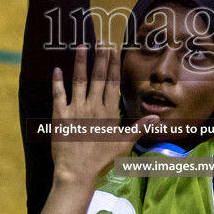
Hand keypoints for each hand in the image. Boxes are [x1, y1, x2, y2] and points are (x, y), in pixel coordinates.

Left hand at [50, 44, 139, 186]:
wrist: (76, 172)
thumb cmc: (101, 160)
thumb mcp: (123, 145)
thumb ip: (139, 128)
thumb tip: (157, 118)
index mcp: (108, 112)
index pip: (112, 83)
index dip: (113, 65)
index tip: (113, 50)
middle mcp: (93, 106)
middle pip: (98, 77)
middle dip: (100, 58)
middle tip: (101, 40)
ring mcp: (75, 109)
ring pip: (79, 81)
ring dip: (80, 62)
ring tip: (81, 46)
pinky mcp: (59, 115)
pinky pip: (58, 95)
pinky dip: (57, 82)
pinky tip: (57, 69)